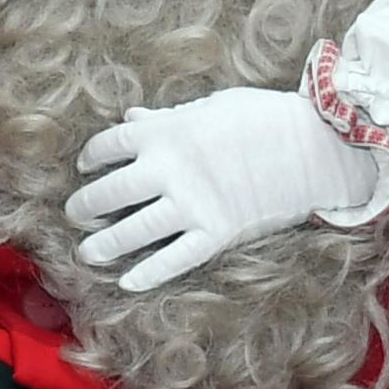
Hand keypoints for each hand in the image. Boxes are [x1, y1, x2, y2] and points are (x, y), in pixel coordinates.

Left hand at [65, 86, 386, 293]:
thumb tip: (132, 117)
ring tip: (88, 251)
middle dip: (86, 205)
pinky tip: (127, 282)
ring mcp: (191, 205)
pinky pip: (174, 260)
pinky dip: (148, 274)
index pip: (109, 145)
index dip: (92, 156)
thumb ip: (165, 118)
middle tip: (75, 214)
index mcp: (164, 132)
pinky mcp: (215, 233)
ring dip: (105, 244)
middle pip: (111, 192)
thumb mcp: (209, 106)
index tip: (86, 166)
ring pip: (133, 231)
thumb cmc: (263, 117)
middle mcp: (168, 170)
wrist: (313, 146)